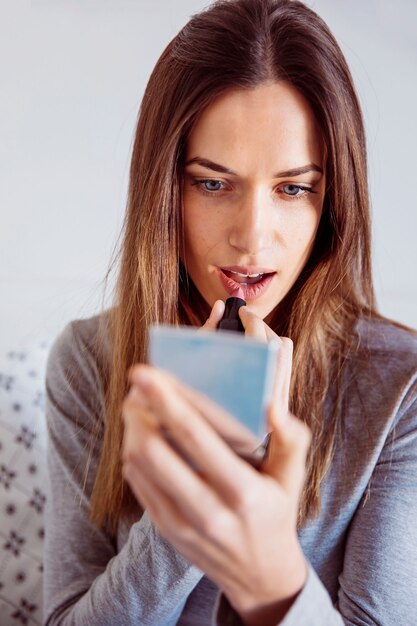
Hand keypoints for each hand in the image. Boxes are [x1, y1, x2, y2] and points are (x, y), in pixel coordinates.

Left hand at [121, 306, 310, 624]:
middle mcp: (207, 511)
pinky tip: (141, 432)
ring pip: (138, 464)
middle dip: (139, 409)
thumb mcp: (293, 478)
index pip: (195, 436)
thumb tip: (273, 405)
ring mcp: (180, 524)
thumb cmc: (277, 513)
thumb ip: (291, 439)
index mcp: (242, 492)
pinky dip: (133, 450)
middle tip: (139, 380)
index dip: (167, 400)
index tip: (147, 372)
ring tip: (139, 402)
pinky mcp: (164, 529)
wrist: (260, 576)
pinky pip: (137, 482)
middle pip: (153, 450)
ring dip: (132, 426)